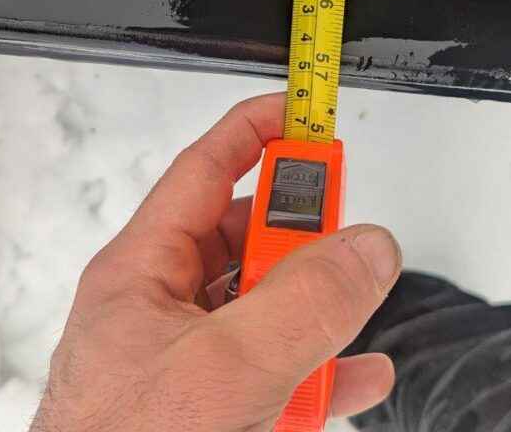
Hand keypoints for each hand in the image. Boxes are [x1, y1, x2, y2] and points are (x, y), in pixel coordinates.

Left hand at [32, 93, 401, 431]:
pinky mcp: (217, 411)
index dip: (258, 130)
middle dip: (303, 236)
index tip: (309, 109)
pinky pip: (280, 371)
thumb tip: (367, 246)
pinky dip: (323, 369)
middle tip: (348, 240)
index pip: (206, 171)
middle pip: (249, 239)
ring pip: (270, 308)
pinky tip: (359, 374)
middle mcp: (165, 311)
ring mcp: (191, 364)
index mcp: (143, 274)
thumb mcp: (223, 370)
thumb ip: (303, 304)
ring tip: (353, 320)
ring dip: (320, 312)